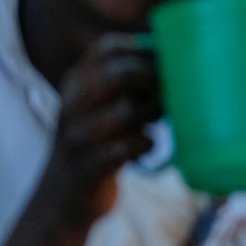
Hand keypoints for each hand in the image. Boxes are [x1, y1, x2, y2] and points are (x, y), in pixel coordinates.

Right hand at [37, 34, 160, 230]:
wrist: (64, 197)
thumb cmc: (101, 141)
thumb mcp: (100, 104)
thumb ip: (127, 80)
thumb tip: (180, 52)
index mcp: (75, 84)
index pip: (105, 48)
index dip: (142, 50)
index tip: (162, 62)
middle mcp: (70, 107)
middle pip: (117, 74)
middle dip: (151, 79)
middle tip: (163, 94)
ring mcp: (77, 139)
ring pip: (126, 111)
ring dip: (152, 112)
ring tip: (155, 120)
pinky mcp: (89, 168)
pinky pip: (126, 148)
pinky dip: (146, 144)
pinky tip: (147, 146)